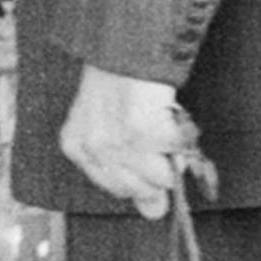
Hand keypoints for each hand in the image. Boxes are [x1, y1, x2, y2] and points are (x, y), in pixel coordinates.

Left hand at [61, 65, 208, 219]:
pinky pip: (178, 153)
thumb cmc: (118, 87)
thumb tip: (155, 213)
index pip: (117, 190)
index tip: (149, 156)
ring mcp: (117, 141)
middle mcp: (93, 148)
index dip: (141, 178)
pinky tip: (170, 116)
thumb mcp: (108, 129)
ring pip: (162, 178)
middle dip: (158, 171)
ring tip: (162, 124)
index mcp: (77, 148)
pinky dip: (183, 137)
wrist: (124, 47)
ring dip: (172, 155)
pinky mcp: (143, 131)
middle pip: (140, 190)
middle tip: (156, 138)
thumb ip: (128, 174)